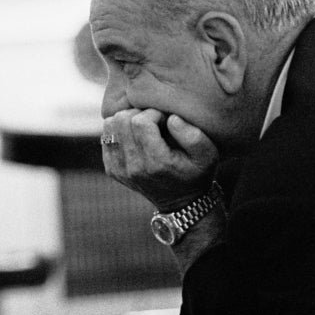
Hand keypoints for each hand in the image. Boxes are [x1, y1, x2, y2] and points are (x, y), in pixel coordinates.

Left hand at [101, 108, 218, 208]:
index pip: (140, 122)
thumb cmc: (196, 173)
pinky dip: (119, 131)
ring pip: (110, 126)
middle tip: (155, 123)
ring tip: (144, 128)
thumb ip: (192, 135)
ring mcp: (119, 170)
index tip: (165, 119)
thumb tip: (170, 118)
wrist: (180, 202)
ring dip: (126, 121)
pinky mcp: (112, 170)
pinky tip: (135, 137)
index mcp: (156, 162)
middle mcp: (134, 168)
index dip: (153, 113)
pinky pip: (106, 137)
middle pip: (122, 121)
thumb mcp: (208, 154)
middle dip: (139, 114)